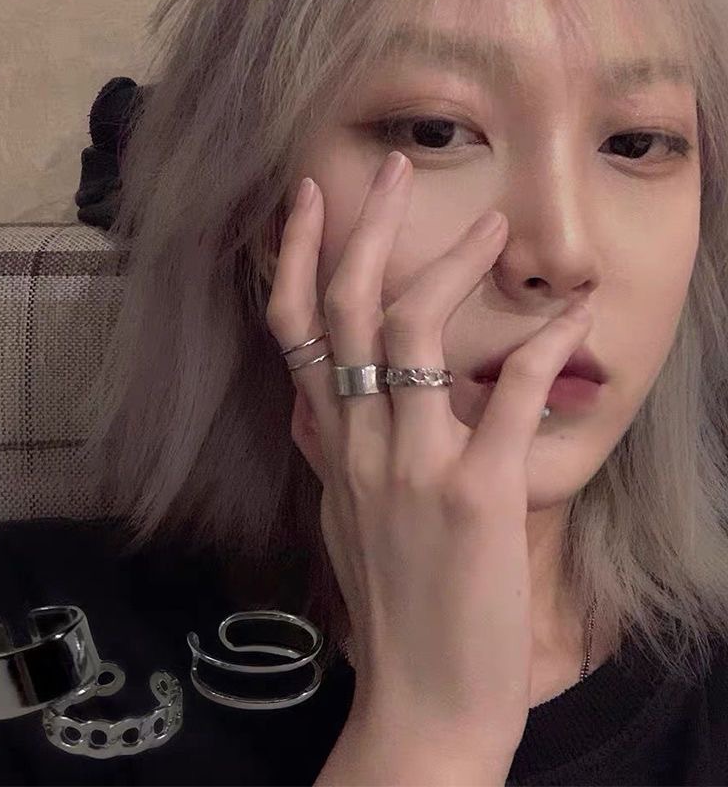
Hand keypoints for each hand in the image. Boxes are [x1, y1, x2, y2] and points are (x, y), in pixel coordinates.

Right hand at [265, 151, 591, 758]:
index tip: (308, 202)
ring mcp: (412, 467)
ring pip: (412, 332)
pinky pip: (505, 398)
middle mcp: (357, 444)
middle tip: (391, 169)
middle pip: (345, 308)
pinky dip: (540, 347)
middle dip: (362, 227)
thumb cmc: (391, 602)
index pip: (293, 331)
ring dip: (451, 263)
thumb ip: (326, 453)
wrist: (421, 696)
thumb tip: (312, 403)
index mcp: (329, 447)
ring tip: (493, 225)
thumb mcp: (340, 518)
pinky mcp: (476, 496)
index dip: (296, 257)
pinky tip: (572, 317)